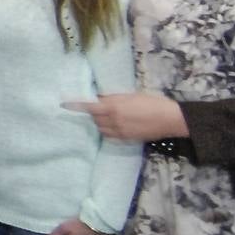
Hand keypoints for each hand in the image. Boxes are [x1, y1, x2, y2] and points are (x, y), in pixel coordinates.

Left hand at [63, 92, 187, 140]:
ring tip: (111, 116)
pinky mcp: (125, 139)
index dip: (76, 106)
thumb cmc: (154, 102)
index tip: (63, 105)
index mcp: (114, 106)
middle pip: (95, 118)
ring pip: (101, 128)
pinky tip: (116, 126)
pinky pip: (110, 136)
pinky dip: (108, 130)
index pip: (90, 106)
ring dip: (101, 122)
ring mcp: (119, 131)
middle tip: (102, 107)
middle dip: (95, 113)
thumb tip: (101, 97)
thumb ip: (115, 97)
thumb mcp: (133, 95)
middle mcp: (113, 119)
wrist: (170, 119)